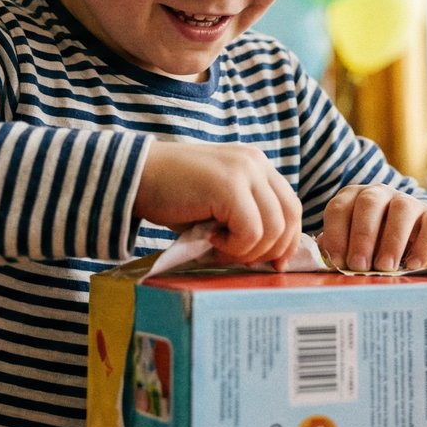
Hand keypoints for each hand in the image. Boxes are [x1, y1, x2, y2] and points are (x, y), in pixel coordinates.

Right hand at [135, 141, 301, 266]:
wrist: (135, 176)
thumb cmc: (173, 195)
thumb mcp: (219, 203)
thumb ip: (247, 216)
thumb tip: (274, 257)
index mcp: (256, 164)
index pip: (291, 206)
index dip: (287, 240)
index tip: (271, 263)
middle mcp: (256, 163)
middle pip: (290, 217)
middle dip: (271, 249)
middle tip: (241, 260)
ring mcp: (245, 171)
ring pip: (274, 228)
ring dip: (248, 249)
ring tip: (219, 246)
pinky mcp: (230, 186)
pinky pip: (251, 231)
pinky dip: (234, 246)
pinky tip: (210, 239)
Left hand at [318, 185, 426, 271]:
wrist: (412, 242)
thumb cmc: (372, 246)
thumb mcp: (352, 246)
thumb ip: (338, 250)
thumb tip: (326, 262)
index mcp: (354, 198)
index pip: (339, 208)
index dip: (336, 234)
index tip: (338, 262)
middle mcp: (380, 193)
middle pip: (369, 203)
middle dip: (362, 236)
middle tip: (359, 266)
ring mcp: (409, 202)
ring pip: (401, 209)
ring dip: (392, 240)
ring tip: (385, 267)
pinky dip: (423, 246)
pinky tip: (413, 265)